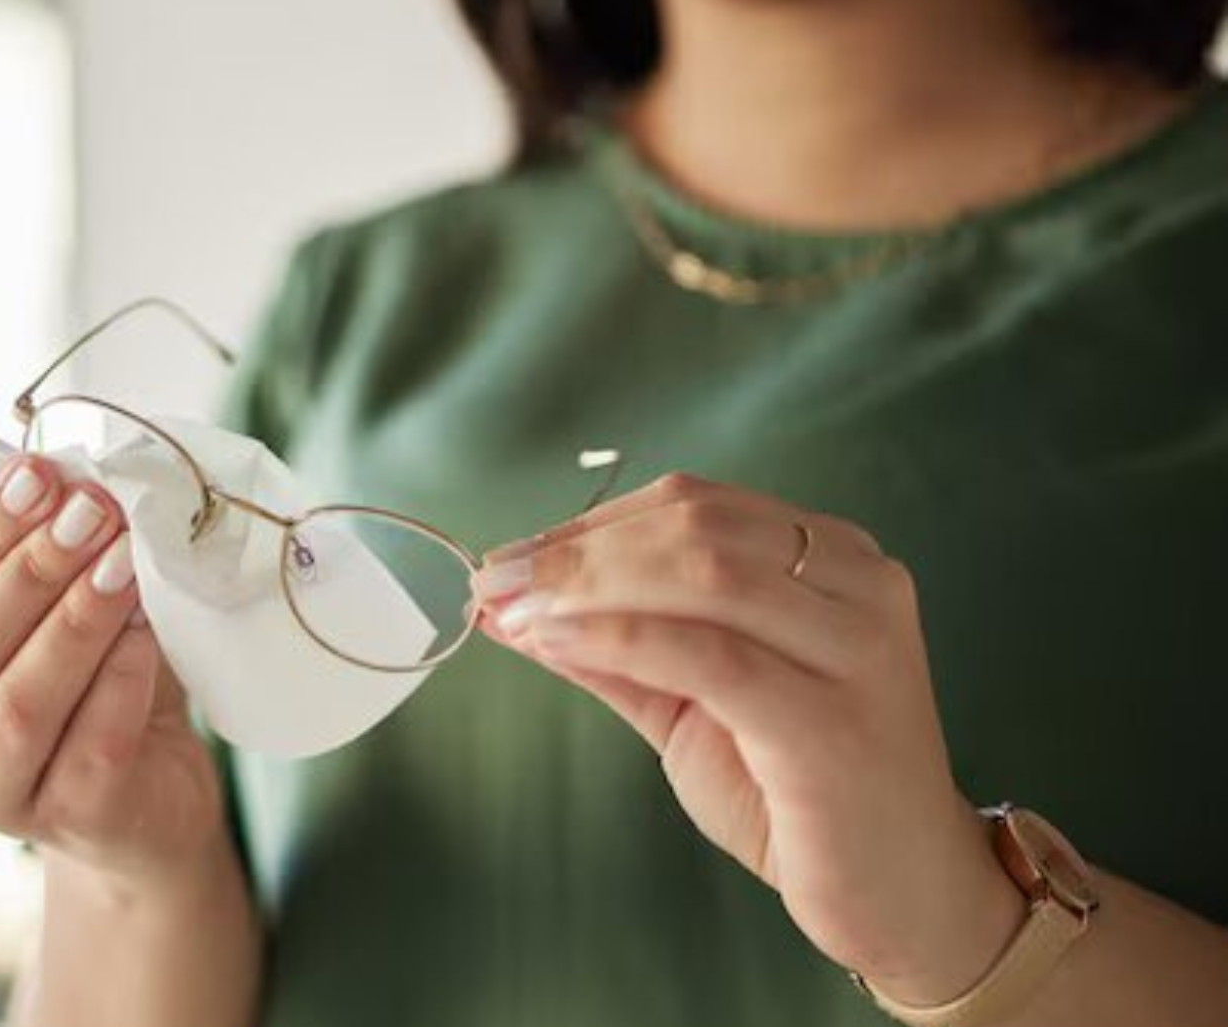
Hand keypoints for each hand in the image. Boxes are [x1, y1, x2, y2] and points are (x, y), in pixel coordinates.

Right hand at [0, 456, 225, 889]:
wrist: (147, 788)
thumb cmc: (81, 681)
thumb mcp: (38, 607)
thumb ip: (25, 546)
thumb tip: (48, 472)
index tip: (38, 474)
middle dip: (31, 569)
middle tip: (93, 511)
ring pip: (19, 702)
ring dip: (76, 621)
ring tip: (124, 560)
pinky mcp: (66, 823)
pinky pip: (92, 744)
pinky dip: (122, 678)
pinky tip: (148, 631)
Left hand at [471, 473, 1026, 1004]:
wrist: (905, 896)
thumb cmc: (801, 793)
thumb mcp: (693, 701)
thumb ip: (615, 646)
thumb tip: (514, 604)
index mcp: (832, 558)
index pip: (694, 505)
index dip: (588, 524)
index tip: (509, 558)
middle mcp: (857, 584)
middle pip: (694, 525)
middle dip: (575, 550)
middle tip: (495, 581)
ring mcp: (855, 648)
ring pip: (702, 573)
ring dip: (585, 587)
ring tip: (514, 611)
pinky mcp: (831, 720)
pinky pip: (709, 654)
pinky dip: (619, 637)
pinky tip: (559, 643)